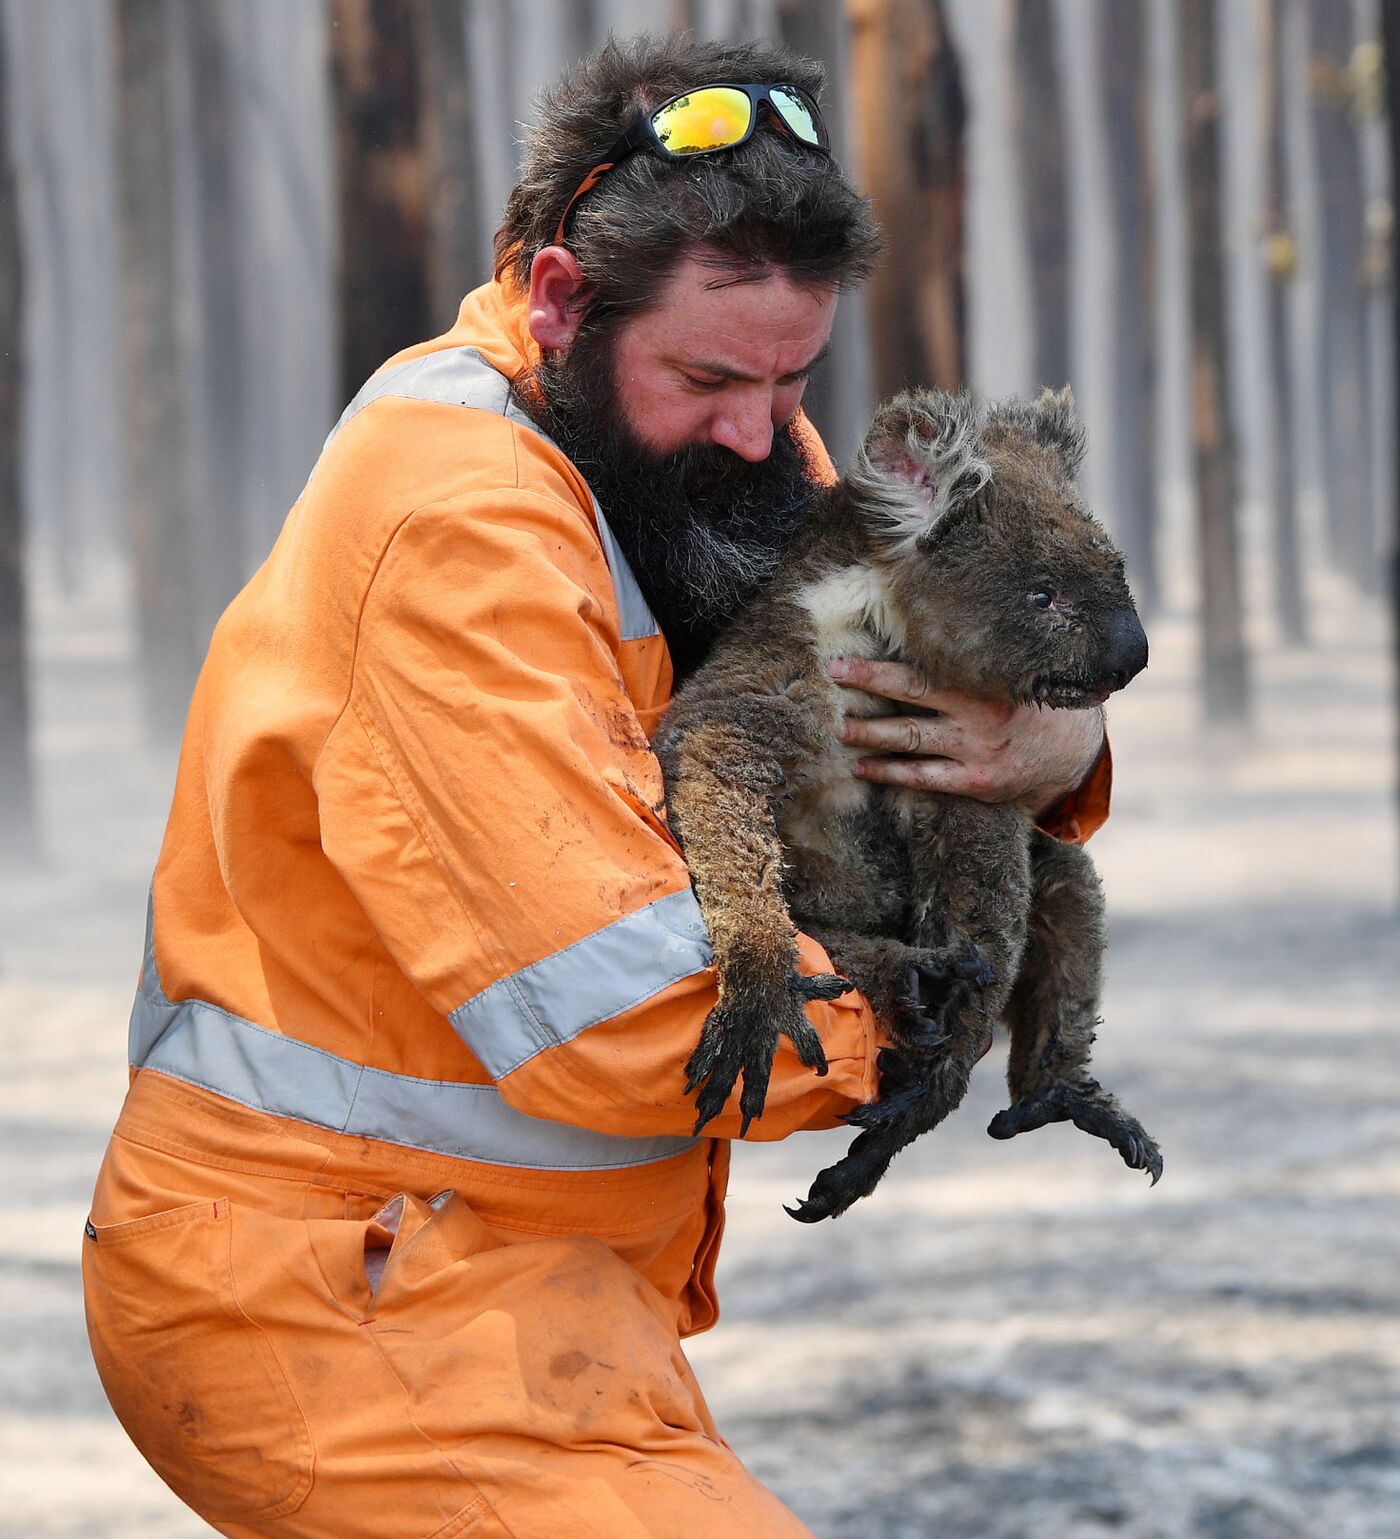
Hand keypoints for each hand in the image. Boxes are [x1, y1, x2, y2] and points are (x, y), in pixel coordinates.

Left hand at [827, 657, 1104, 816]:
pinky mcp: (976, 782)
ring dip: (870, 734)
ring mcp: (977, 751)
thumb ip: (976, 656)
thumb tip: (926, 619)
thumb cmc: (1030, 700)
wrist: (1072, 752)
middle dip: (868, 685)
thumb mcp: (1013, 671)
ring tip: (839, 728)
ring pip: (912, 740)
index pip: (924, 668)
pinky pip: (924, 777)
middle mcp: (980, 714)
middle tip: (831, 677)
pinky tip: (863, 766)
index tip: (842, 659)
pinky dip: (890, 772)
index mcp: (987, 680)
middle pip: (912, 696)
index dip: (879, 665)